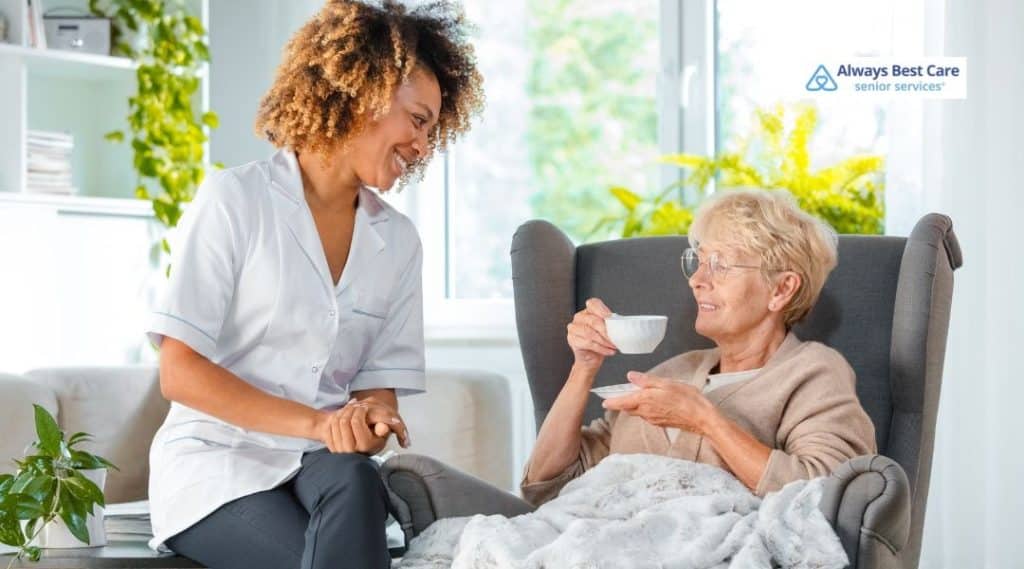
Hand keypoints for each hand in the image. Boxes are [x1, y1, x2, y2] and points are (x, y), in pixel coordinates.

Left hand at [316, 398, 409, 453]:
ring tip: (350, 408)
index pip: (356, 421)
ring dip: (342, 412)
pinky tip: (343, 415)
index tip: (364, 407)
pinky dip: (335, 418)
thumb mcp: (384, 433)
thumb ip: (384, 429)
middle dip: (349, 409)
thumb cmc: (376, 436)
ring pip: (335, 423)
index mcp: (365, 446)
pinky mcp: (332, 448)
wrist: (364, 447)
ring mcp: (339, 450)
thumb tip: (383, 427)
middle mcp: (351, 450)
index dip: (360, 410)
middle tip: (356, 404)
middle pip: (344, 421)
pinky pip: (329, 428)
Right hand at [567, 298, 617, 369]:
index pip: (593, 304)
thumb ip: (611, 324)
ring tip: (613, 346)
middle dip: (607, 331)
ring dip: (604, 341)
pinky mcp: (572, 339)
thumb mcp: (608, 330)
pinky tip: (609, 351)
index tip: (610, 318)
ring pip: (590, 333)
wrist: (591, 358)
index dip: (602, 310)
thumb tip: (620, 325)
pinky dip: (601, 348)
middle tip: (616, 338)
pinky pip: (588, 343)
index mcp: (589, 311)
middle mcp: (579, 317)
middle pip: (593, 321)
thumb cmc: (601, 342)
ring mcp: (573, 327)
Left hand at [601, 371, 717, 435]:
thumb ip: (646, 380)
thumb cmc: (687, 399)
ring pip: (638, 411)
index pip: (621, 403)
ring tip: (639, 394)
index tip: (603, 401)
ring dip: (635, 404)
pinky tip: (655, 401)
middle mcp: (646, 413)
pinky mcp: (661, 423)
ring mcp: (653, 419)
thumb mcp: (666, 383)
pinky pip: (648, 415)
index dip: (611, 402)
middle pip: (629, 408)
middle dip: (623, 402)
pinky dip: (646, 408)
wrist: (702, 419)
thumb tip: (630, 376)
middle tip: (621, 393)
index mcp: (645, 401)